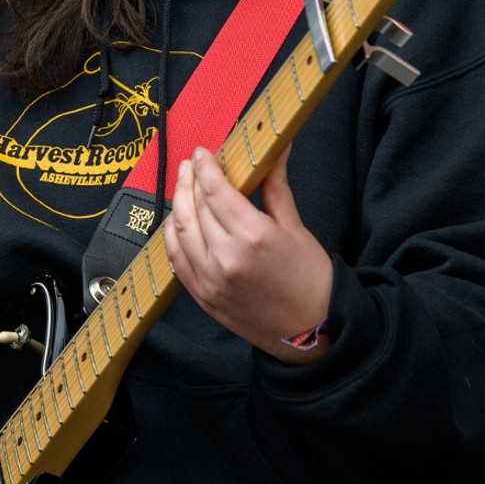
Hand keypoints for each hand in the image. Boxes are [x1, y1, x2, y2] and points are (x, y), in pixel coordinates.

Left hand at [163, 147, 333, 363]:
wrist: (312, 332)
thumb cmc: (311, 281)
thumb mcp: (296, 229)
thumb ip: (275, 188)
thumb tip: (276, 151)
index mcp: (254, 237)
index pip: (216, 191)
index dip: (205, 167)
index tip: (202, 153)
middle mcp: (227, 257)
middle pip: (195, 207)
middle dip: (190, 180)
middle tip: (191, 165)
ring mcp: (210, 279)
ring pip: (180, 231)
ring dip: (177, 203)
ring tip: (183, 186)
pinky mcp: (202, 296)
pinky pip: (176, 259)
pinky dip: (172, 235)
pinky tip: (177, 221)